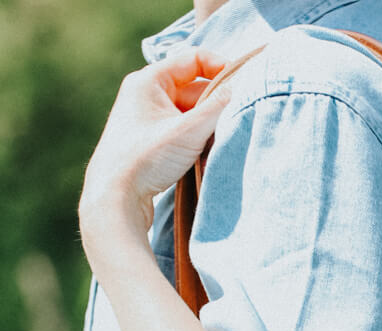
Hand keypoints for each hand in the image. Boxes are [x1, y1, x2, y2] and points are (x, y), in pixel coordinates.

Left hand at [79, 50, 229, 253]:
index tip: (242, 83)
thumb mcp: (188, 130)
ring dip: (208, 126)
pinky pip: (183, 130)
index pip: (193, 59)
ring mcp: (148, 118)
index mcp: (149, 81)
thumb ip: (216, 107)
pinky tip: (205, 156)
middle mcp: (146, 94)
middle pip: (193, 88)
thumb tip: (238, 90)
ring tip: (217, 143)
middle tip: (233, 120)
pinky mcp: (151, 140)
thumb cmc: (145, 158)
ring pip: (190, 112)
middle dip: (216, 104)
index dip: (220, 67)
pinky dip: (197, 139)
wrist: (115, 196)